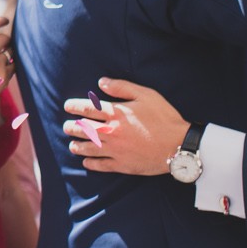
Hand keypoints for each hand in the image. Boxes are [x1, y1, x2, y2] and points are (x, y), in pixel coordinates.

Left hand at [63, 78, 188, 175]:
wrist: (180, 145)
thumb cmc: (164, 118)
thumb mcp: (147, 95)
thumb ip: (122, 87)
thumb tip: (101, 82)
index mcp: (117, 114)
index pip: (88, 109)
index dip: (74, 106)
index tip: (67, 106)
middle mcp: (112, 132)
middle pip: (84, 129)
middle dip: (72, 127)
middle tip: (66, 127)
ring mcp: (115, 150)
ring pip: (88, 148)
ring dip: (77, 146)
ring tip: (72, 145)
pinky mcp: (122, 165)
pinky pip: (101, 165)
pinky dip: (91, 163)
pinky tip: (86, 162)